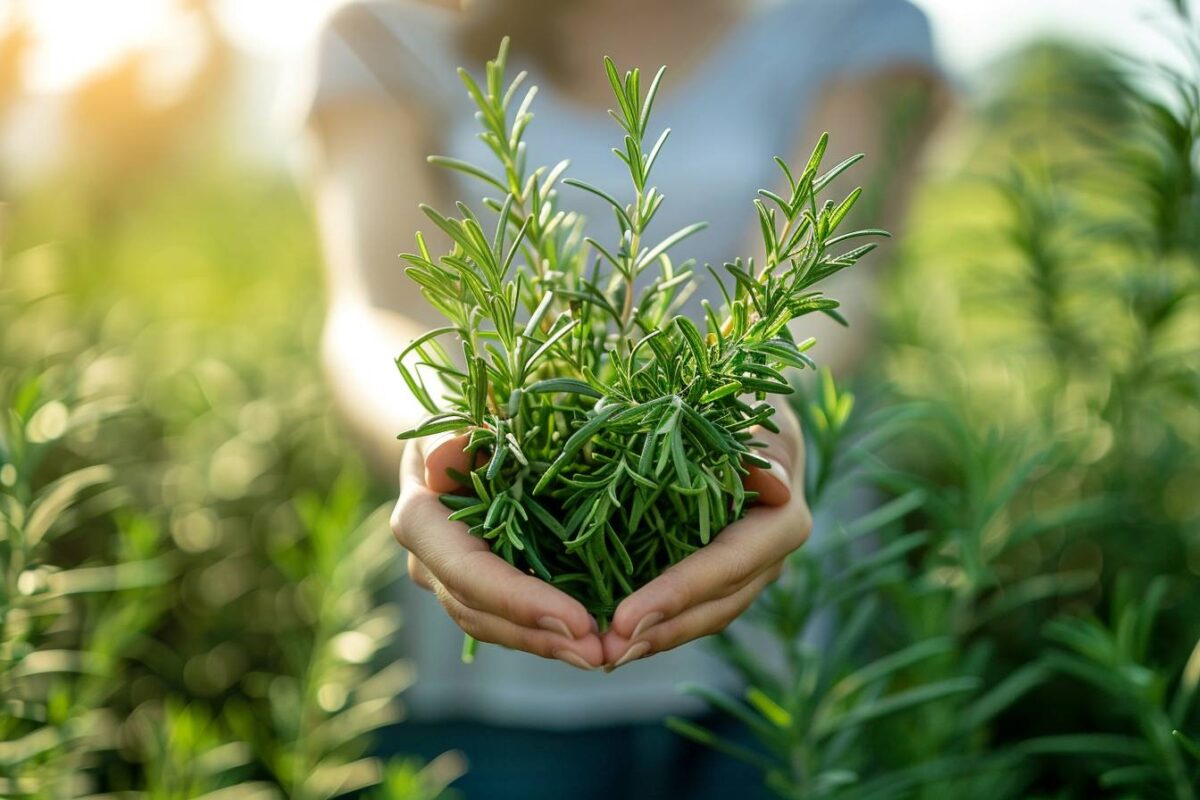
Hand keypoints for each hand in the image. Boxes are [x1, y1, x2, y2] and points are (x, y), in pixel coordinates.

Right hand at [390, 432, 604, 669]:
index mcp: (421, 523)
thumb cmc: (459, 422)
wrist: (450, 443)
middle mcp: (430, 565)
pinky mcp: (482, 590)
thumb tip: (453, 455)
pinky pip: (512, 621)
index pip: (470, 574)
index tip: (577, 621)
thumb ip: (452, 437)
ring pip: (496, 627)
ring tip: (603, 656)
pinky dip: (550, 634)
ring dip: (548, 646)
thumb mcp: (453, 418)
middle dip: (540, 637)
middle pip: (482, 614)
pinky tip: (592, 643)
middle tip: (600, 653)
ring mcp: (452, 583)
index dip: (522, 602)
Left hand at [600, 401, 810, 670]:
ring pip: (703, 618)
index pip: (726, 566)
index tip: (626, 619)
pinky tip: (614, 640)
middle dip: (660, 631)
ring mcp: (746, 573)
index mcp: (782, 522)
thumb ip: (762, 448)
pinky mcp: (720, 576)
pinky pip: (690, 609)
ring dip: (655, 639)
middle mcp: (768, 558)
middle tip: (605, 650)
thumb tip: (775, 483)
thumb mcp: (757, 414)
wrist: (755, 410)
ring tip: (603, 656)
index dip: (677, 594)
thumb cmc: (749, 403)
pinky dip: (656, 625)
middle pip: (715, 606)